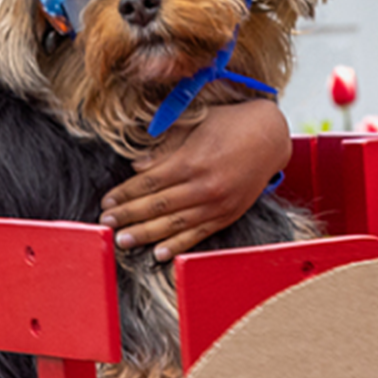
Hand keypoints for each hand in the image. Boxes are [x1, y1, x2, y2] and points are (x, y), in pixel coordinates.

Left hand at [100, 98, 290, 260]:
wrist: (270, 136)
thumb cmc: (230, 124)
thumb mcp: (194, 125)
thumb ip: (165, 147)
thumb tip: (137, 166)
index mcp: (191, 161)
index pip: (149, 183)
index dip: (125, 194)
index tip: (107, 201)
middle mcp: (203, 186)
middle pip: (158, 205)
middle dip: (129, 215)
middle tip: (106, 224)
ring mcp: (217, 203)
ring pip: (175, 224)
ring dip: (146, 234)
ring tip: (123, 241)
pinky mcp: (228, 214)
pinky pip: (198, 234)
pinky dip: (178, 245)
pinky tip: (159, 253)